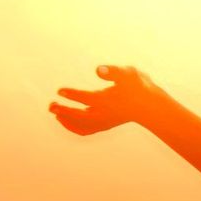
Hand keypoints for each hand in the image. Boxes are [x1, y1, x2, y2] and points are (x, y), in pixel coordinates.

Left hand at [49, 65, 171, 134]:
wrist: (149, 105)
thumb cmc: (138, 86)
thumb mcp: (128, 73)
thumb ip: (113, 71)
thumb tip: (98, 70)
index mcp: (110, 100)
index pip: (87, 98)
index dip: (72, 95)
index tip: (60, 91)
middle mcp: (106, 113)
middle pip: (81, 116)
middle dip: (64, 111)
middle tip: (51, 105)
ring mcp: (105, 121)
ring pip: (82, 125)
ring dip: (67, 120)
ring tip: (55, 113)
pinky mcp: (104, 125)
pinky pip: (86, 130)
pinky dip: (74, 127)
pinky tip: (64, 120)